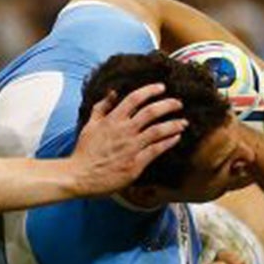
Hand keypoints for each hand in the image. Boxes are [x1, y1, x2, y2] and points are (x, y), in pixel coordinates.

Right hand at [66, 83, 185, 195]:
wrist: (80, 176)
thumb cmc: (85, 151)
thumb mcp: (90, 125)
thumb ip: (102, 107)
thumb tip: (113, 91)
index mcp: (112, 120)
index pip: (134, 98)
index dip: (150, 90)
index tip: (161, 87)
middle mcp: (124, 131)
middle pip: (151, 112)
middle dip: (168, 105)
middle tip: (178, 103)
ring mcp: (131, 147)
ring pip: (158, 131)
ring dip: (173, 124)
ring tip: (184, 122)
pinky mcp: (136, 164)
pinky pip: (156, 150)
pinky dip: (168, 142)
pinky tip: (176, 138)